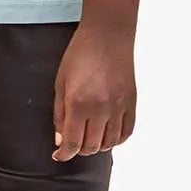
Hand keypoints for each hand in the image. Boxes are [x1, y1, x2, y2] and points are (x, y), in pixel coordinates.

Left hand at [52, 21, 135, 159]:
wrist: (108, 35)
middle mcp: (101, 109)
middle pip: (91, 147)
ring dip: (98, 145)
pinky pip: (126, 132)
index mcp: (79, 103)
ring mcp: (119, 107)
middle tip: (73, 142)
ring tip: (90, 137)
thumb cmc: (80, 55)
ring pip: (110, 143)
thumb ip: (59, 114)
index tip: (59, 155)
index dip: (64, 154)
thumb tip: (61, 140)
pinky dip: (116, 139)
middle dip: (79, 149)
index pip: (72, 143)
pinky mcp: (131, 103)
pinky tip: (108, 134)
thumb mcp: (60, 83)